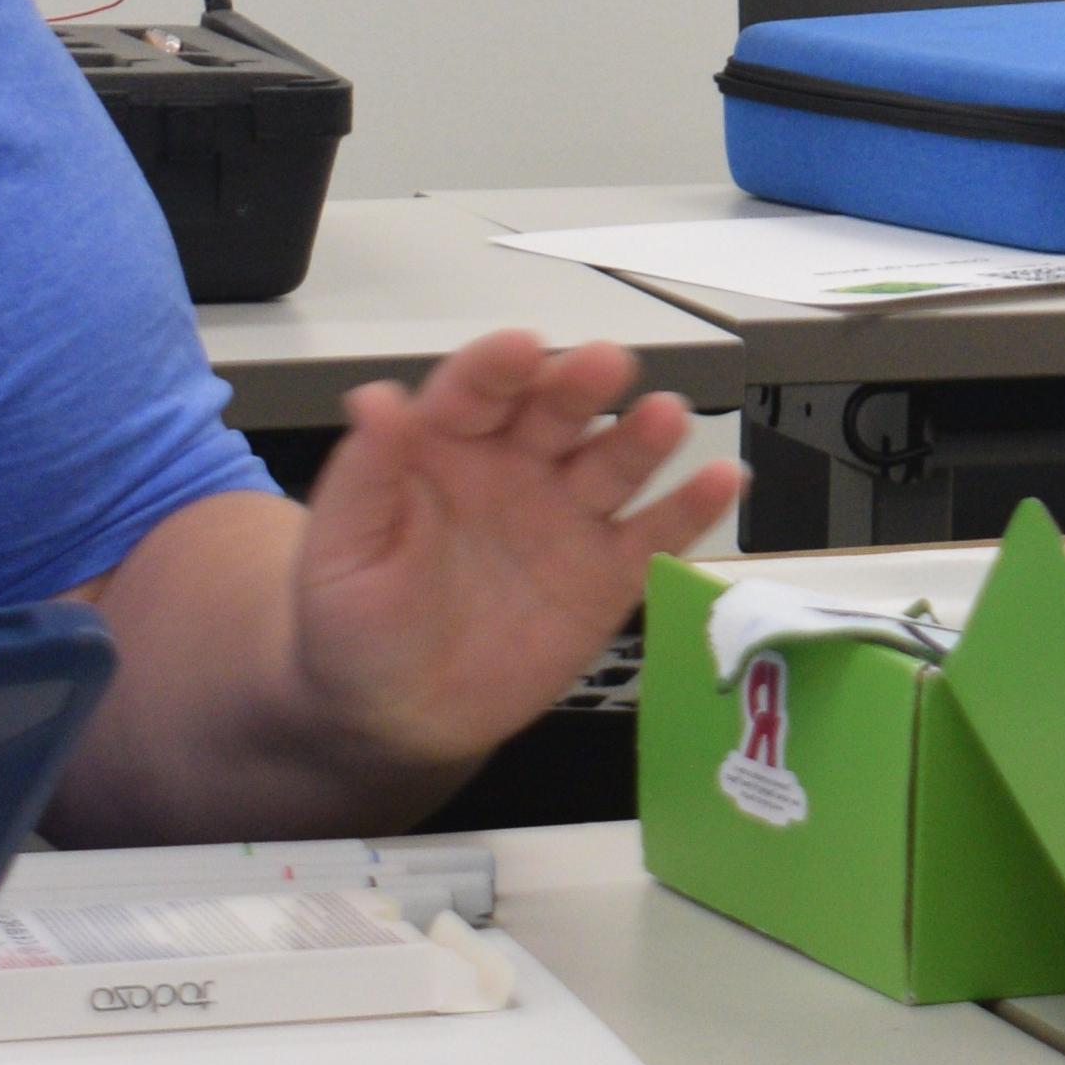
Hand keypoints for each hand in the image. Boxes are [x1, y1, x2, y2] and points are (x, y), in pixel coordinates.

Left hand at [279, 332, 741, 777]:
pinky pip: (655, 536)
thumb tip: (375, 399)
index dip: (498, 368)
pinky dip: (691, 508)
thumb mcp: (342, 551)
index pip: (476, 391)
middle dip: (581, 384)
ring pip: (614, 462)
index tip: (521, 349)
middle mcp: (516, 467)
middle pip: (557, 411)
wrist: (394, 715)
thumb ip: (366, 476)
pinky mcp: (606, 575)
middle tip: (606, 364)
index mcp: (446, 448)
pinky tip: (722, 480)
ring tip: (668, 416)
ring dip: (643, 436)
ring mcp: (567, 518)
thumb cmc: (355, 623)